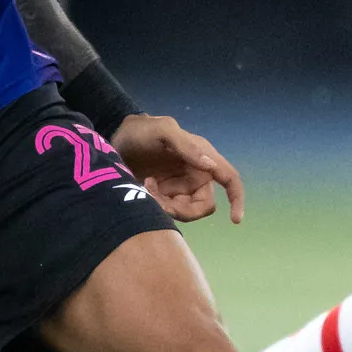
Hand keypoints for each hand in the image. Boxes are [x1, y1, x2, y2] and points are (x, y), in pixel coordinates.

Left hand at [113, 113, 245, 224]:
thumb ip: (186, 146)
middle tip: (158, 201)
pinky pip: (170, 211)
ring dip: (167, 206)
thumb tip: (211, 166)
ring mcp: (181, 187)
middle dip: (182, 208)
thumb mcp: (161, 130)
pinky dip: (158, 206)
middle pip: (204, 205)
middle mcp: (197, 173)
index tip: (234, 220)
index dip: (236, 199)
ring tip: (146, 188)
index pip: (229, 178)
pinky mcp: (166, 196)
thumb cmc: (141, 131)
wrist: (115, 141)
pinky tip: (144, 189)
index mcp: (203, 156)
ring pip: (185, 211)